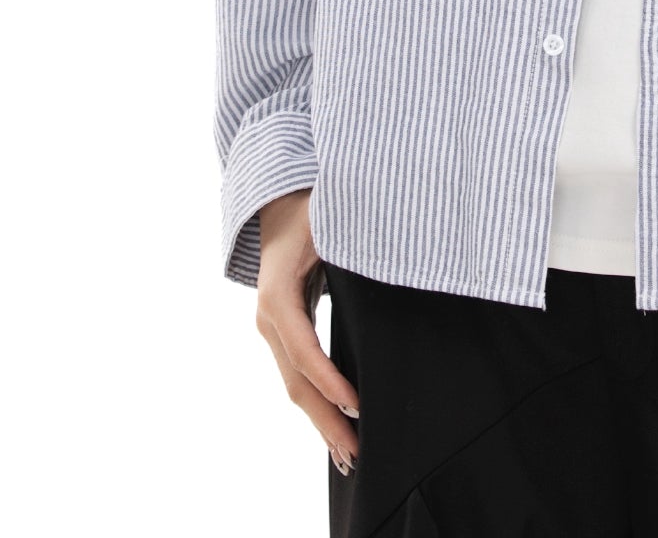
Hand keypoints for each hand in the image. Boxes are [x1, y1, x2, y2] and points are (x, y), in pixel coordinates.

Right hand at [254, 188, 360, 475]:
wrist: (279, 201)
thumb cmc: (310, 206)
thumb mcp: (329, 220)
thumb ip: (351, 242)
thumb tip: (388, 258)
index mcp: (277, 295)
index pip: (304, 350)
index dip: (329, 381)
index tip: (356, 406)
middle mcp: (270, 318)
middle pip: (296, 381)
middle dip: (325, 421)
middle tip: (355, 454)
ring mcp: (274, 328)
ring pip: (295, 385)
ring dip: (321, 422)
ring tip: (348, 456)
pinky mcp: (285, 331)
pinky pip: (299, 374)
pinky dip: (317, 403)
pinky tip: (336, 427)